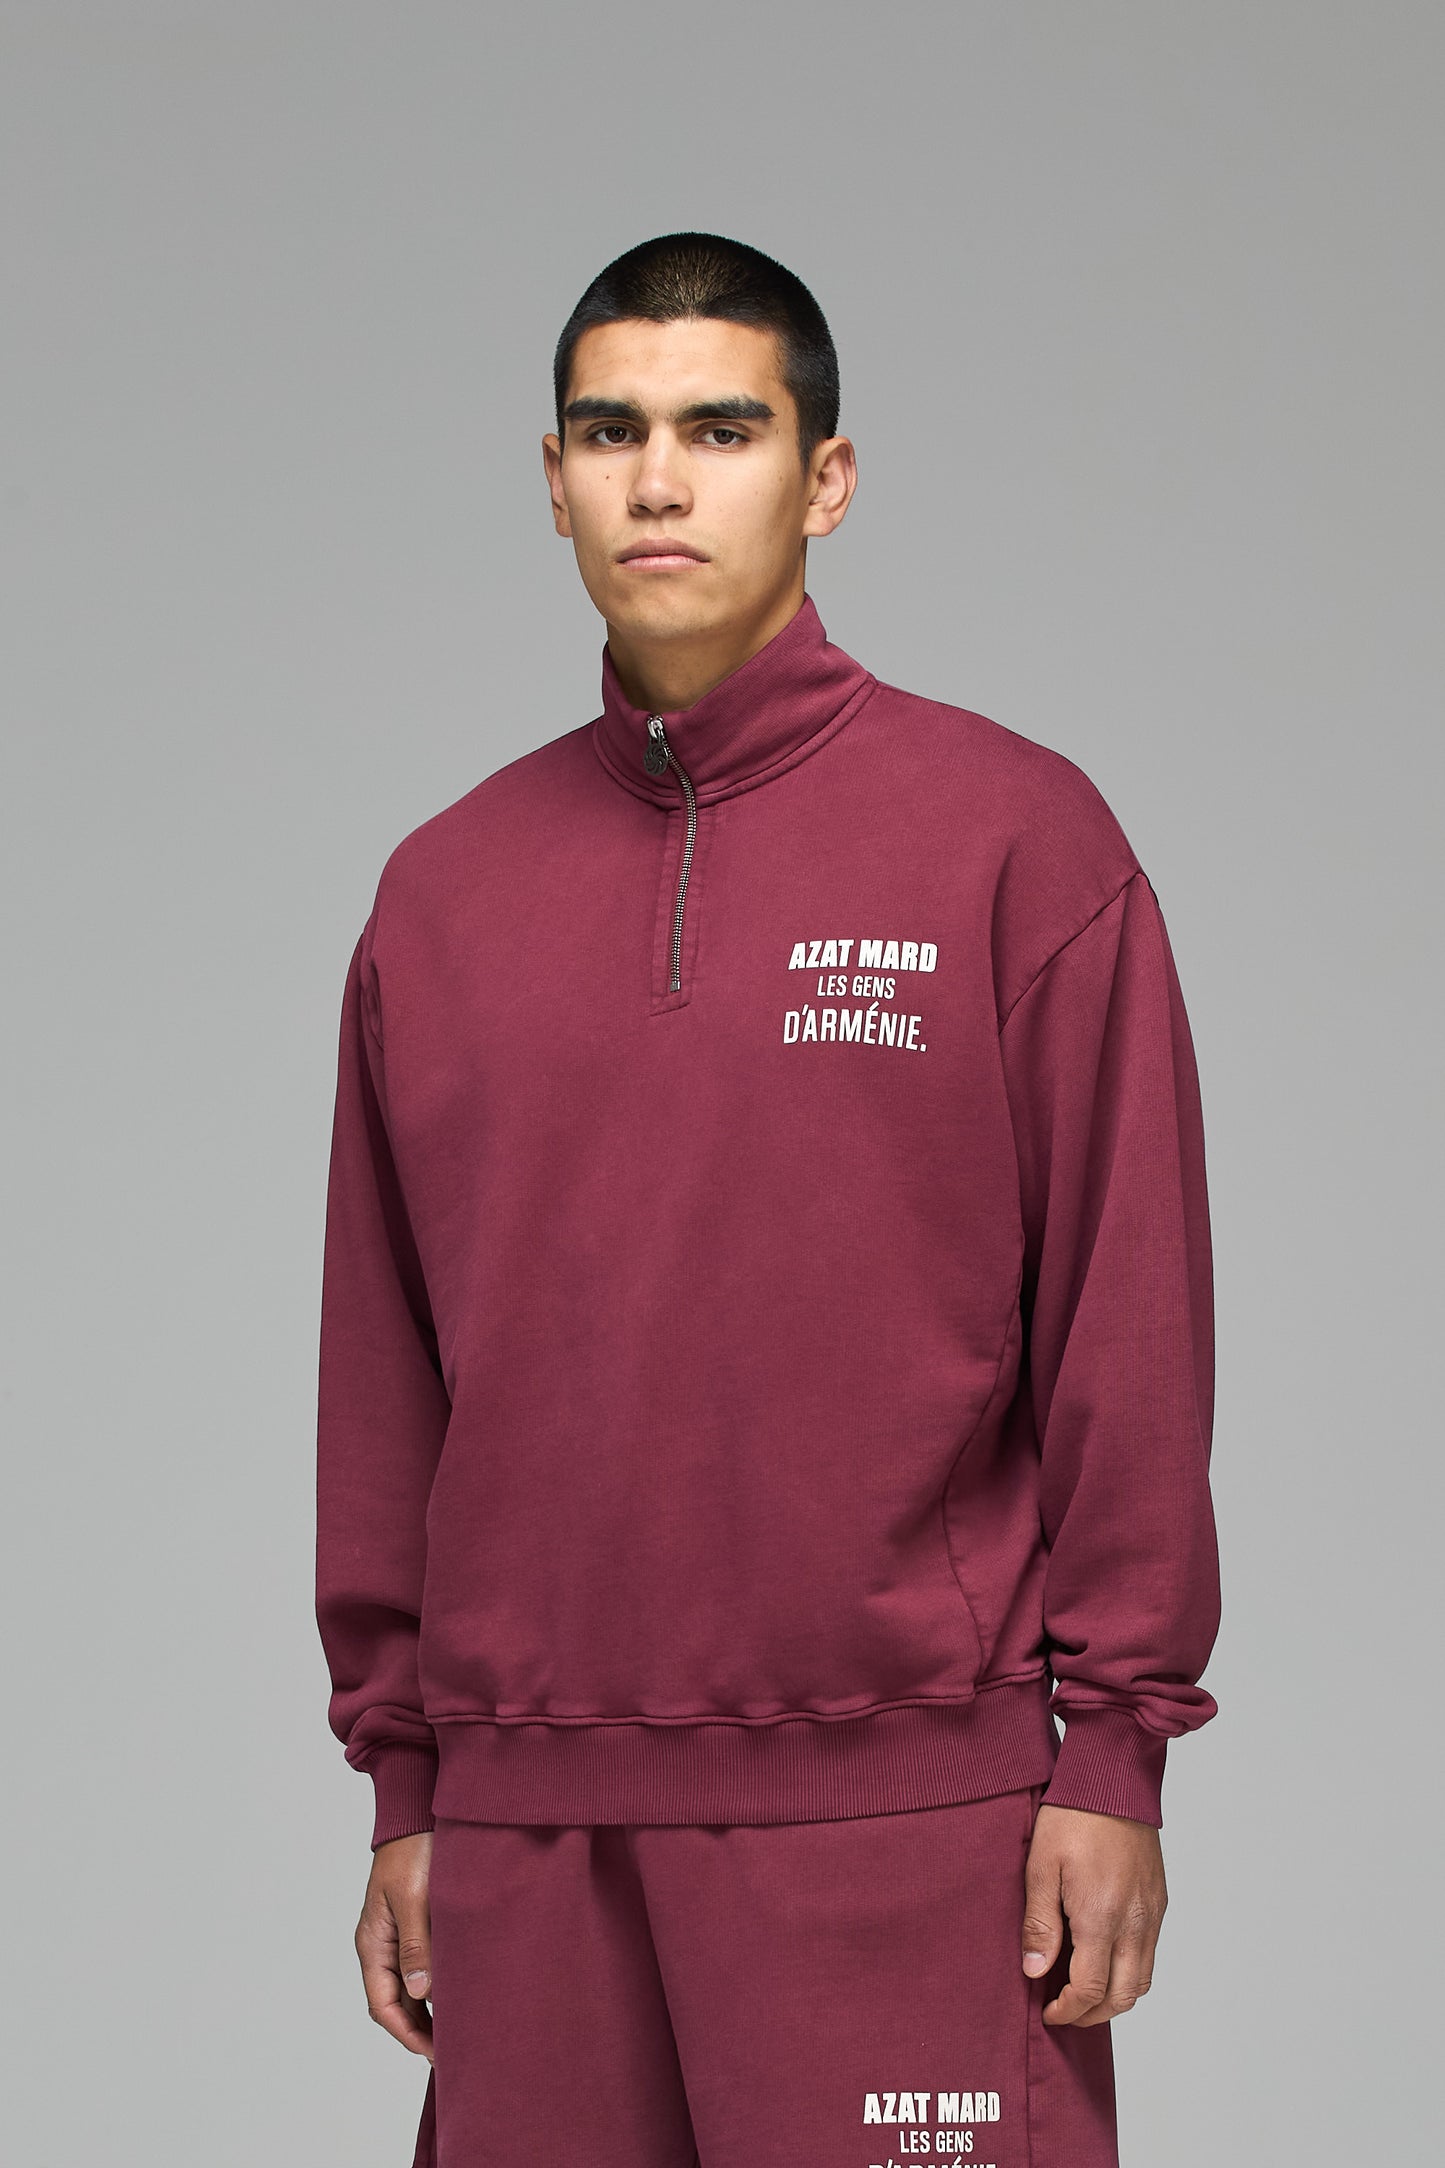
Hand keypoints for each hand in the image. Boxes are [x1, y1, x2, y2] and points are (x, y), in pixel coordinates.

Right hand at [355, 1830, 434, 2061]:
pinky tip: (455, 1997)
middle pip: (395, 2003)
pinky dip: (434, 1988)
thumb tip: (421, 1992)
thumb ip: (417, 1944)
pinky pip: (420, 1968)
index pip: (383, 2005)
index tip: (433, 2052)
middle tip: (451, 2052)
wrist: (416, 1816)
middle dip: (418, 2031)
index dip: (407, 2033)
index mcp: (373, 1943)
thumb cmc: (413, 1851)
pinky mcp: (414, 1927)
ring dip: (427, 2013)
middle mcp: (381, 1945)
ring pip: (408, 1989)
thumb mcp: (415, 1898)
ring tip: (456, 2033)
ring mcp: (396, 1937)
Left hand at [1021, 1802, 1166, 2025]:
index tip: (1048, 2012)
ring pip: (1143, 1981)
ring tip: (1083, 1989)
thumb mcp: (1041, 1866)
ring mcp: (1152, 1913)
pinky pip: (1151, 1954)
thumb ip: (1040, 1923)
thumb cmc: (1072, 1816)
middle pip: (1122, 1997)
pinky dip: (1130, 1971)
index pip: (1091, 1989)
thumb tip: (1036, 1972)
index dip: (1069, 2011)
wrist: (1114, 1778)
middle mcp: (1135, 1922)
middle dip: (1092, 2014)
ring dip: (1114, 1997)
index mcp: (1102, 1917)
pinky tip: (1104, 1958)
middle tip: (1064, 2010)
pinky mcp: (1160, 1901)